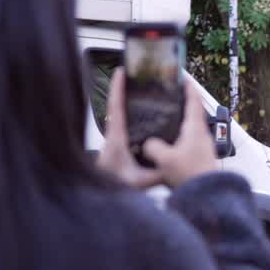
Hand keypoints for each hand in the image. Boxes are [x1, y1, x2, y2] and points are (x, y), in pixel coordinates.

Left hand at [96, 71, 164, 188]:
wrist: (96, 196)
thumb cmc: (112, 186)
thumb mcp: (139, 181)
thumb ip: (157, 173)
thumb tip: (172, 164)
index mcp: (117, 138)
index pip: (116, 108)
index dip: (118, 88)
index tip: (121, 72)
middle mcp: (113, 136)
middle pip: (117, 105)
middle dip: (123, 88)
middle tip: (132, 73)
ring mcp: (114, 140)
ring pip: (119, 114)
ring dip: (125, 99)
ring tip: (136, 87)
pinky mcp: (117, 145)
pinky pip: (122, 124)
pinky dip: (128, 113)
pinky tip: (139, 112)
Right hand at [140, 78, 218, 187]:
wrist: (207, 195)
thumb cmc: (191, 175)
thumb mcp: (165, 159)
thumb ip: (153, 147)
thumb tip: (148, 144)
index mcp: (195, 129)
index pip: (194, 101)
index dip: (188, 87)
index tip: (183, 76)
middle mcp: (201, 135)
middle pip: (193, 113)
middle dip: (182, 103)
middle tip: (170, 96)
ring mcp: (202, 146)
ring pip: (190, 128)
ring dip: (180, 121)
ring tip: (165, 119)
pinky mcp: (200, 157)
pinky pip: (188, 141)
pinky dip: (179, 136)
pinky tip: (168, 144)